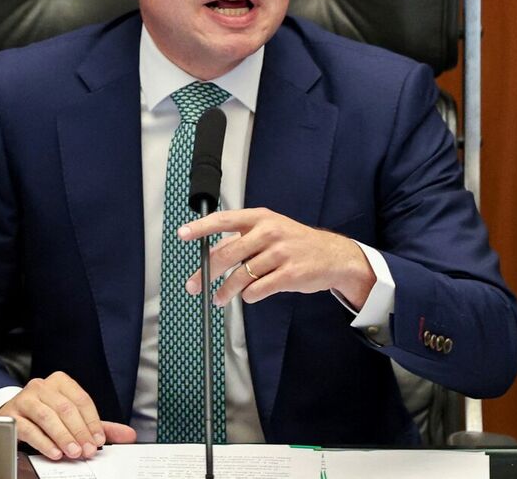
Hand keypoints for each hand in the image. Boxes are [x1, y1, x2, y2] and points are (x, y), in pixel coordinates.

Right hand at [0, 371, 134, 459]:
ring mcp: (24, 399)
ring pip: (47, 416)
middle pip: (65, 408)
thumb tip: (128, 434)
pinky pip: (28, 428)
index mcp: (60, 382)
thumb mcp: (73, 417)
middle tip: (88, 450)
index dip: (92, 421)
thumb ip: (99, 426)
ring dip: (63, 436)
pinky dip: (43, 442)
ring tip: (74, 452)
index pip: (81, 400)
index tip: (99, 440)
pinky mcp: (11, 415)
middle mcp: (41, 386)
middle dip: (79, 431)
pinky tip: (54, 452)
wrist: (12, 414)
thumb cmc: (46, 414)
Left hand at [180, 207, 375, 309]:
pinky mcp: (290, 275)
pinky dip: (249, 296)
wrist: (334, 256)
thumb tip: (210, 256)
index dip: (201, 227)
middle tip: (193, 285)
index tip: (183, 234)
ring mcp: (281, 253)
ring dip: (226, 291)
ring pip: (241, 276)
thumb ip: (243, 240)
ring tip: (219, 298)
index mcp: (261, 218)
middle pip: (228, 254)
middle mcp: (269, 232)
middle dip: (206, 272)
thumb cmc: (296, 243)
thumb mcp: (271, 231)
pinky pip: (258, 289)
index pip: (224, 220)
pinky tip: (249, 296)